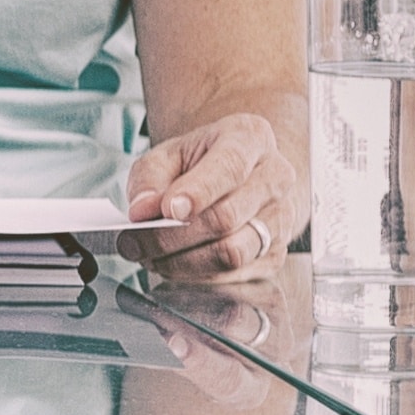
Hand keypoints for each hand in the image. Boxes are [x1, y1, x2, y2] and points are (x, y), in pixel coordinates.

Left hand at [120, 112, 302, 279]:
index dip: (198, 192)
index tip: (167, 210)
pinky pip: (233, 275)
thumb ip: (149, 179)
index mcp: (250, 138)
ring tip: (150, 256)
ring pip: (232, 252)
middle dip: (171, 236)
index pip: (230, 167)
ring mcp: (281, 217)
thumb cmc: (198, 165)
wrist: (237, 179)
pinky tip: (175, 264)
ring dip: (181, 262)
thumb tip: (141, 210)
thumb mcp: (166, 156)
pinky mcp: (275, 253)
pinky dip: (195, 276)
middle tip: (133, 243)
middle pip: (226, 217)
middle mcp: (275, 176)